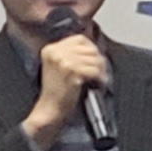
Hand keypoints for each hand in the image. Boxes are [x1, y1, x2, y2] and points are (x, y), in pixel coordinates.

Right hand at [25, 30, 112, 146]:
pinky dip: (100, 77)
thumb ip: (70, 55)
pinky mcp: (71, 71)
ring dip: (101, 69)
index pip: (79, 39)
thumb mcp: (57, 67)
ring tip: (101, 78)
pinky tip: (99, 83)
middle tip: (101, 71)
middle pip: (88, 48)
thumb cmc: (55, 92)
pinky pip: (94, 70)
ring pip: (93, 59)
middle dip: (98, 60)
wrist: (49, 110)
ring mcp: (63, 61)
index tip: (96, 58)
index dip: (91, 48)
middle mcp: (55, 52)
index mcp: (50, 49)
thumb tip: (93, 50)